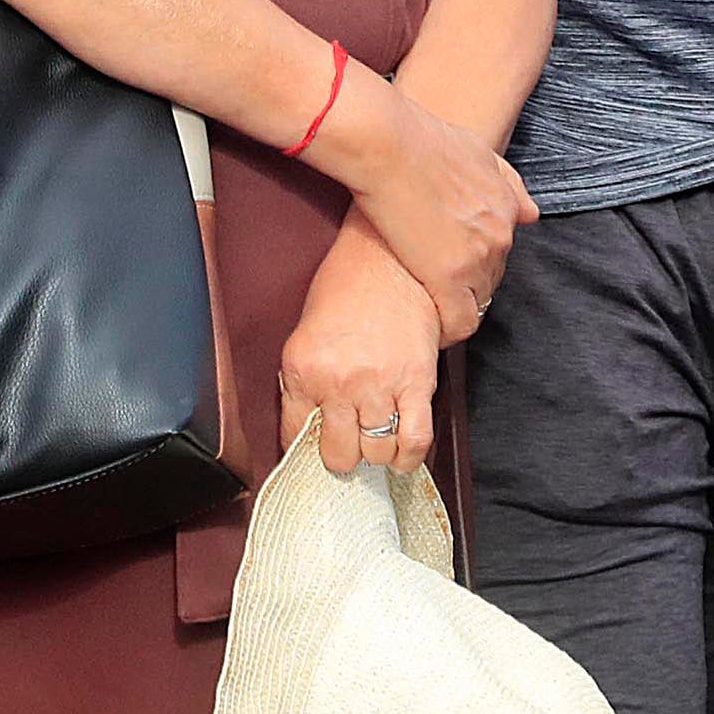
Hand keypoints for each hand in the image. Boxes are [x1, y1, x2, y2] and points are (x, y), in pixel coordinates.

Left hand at [280, 218, 441, 474]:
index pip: (295, 436)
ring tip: (375, 438)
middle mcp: (340, 382)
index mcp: (304, 368)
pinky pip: (414, 440)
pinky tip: (402, 454)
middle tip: (349, 442)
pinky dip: (408, 457)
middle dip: (343, 455)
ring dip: (376, 452)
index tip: (313, 450)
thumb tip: (306, 425)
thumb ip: (302, 380)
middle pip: (339, 455)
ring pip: (376, 452)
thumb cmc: (347, 285)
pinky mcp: (418, 383)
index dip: (305, 449)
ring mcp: (380, 385)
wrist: (390, 255)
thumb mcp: (305, 330)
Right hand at [300, 67, 534, 342]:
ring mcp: (476, 259)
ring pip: (477, 302)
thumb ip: (506, 182)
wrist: (390, 146)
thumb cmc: (421, 140)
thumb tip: (530, 213)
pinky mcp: (448, 279)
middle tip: (432, 284)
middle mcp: (499, 235)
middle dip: (466, 284)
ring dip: (456, 307)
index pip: (500, 251)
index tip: (448, 264)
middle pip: (491, 278)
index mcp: (506, 207)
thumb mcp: (476, 151)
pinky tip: (430, 327)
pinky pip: (460, 323)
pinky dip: (448, 330)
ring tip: (428, 305)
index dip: (474, 261)